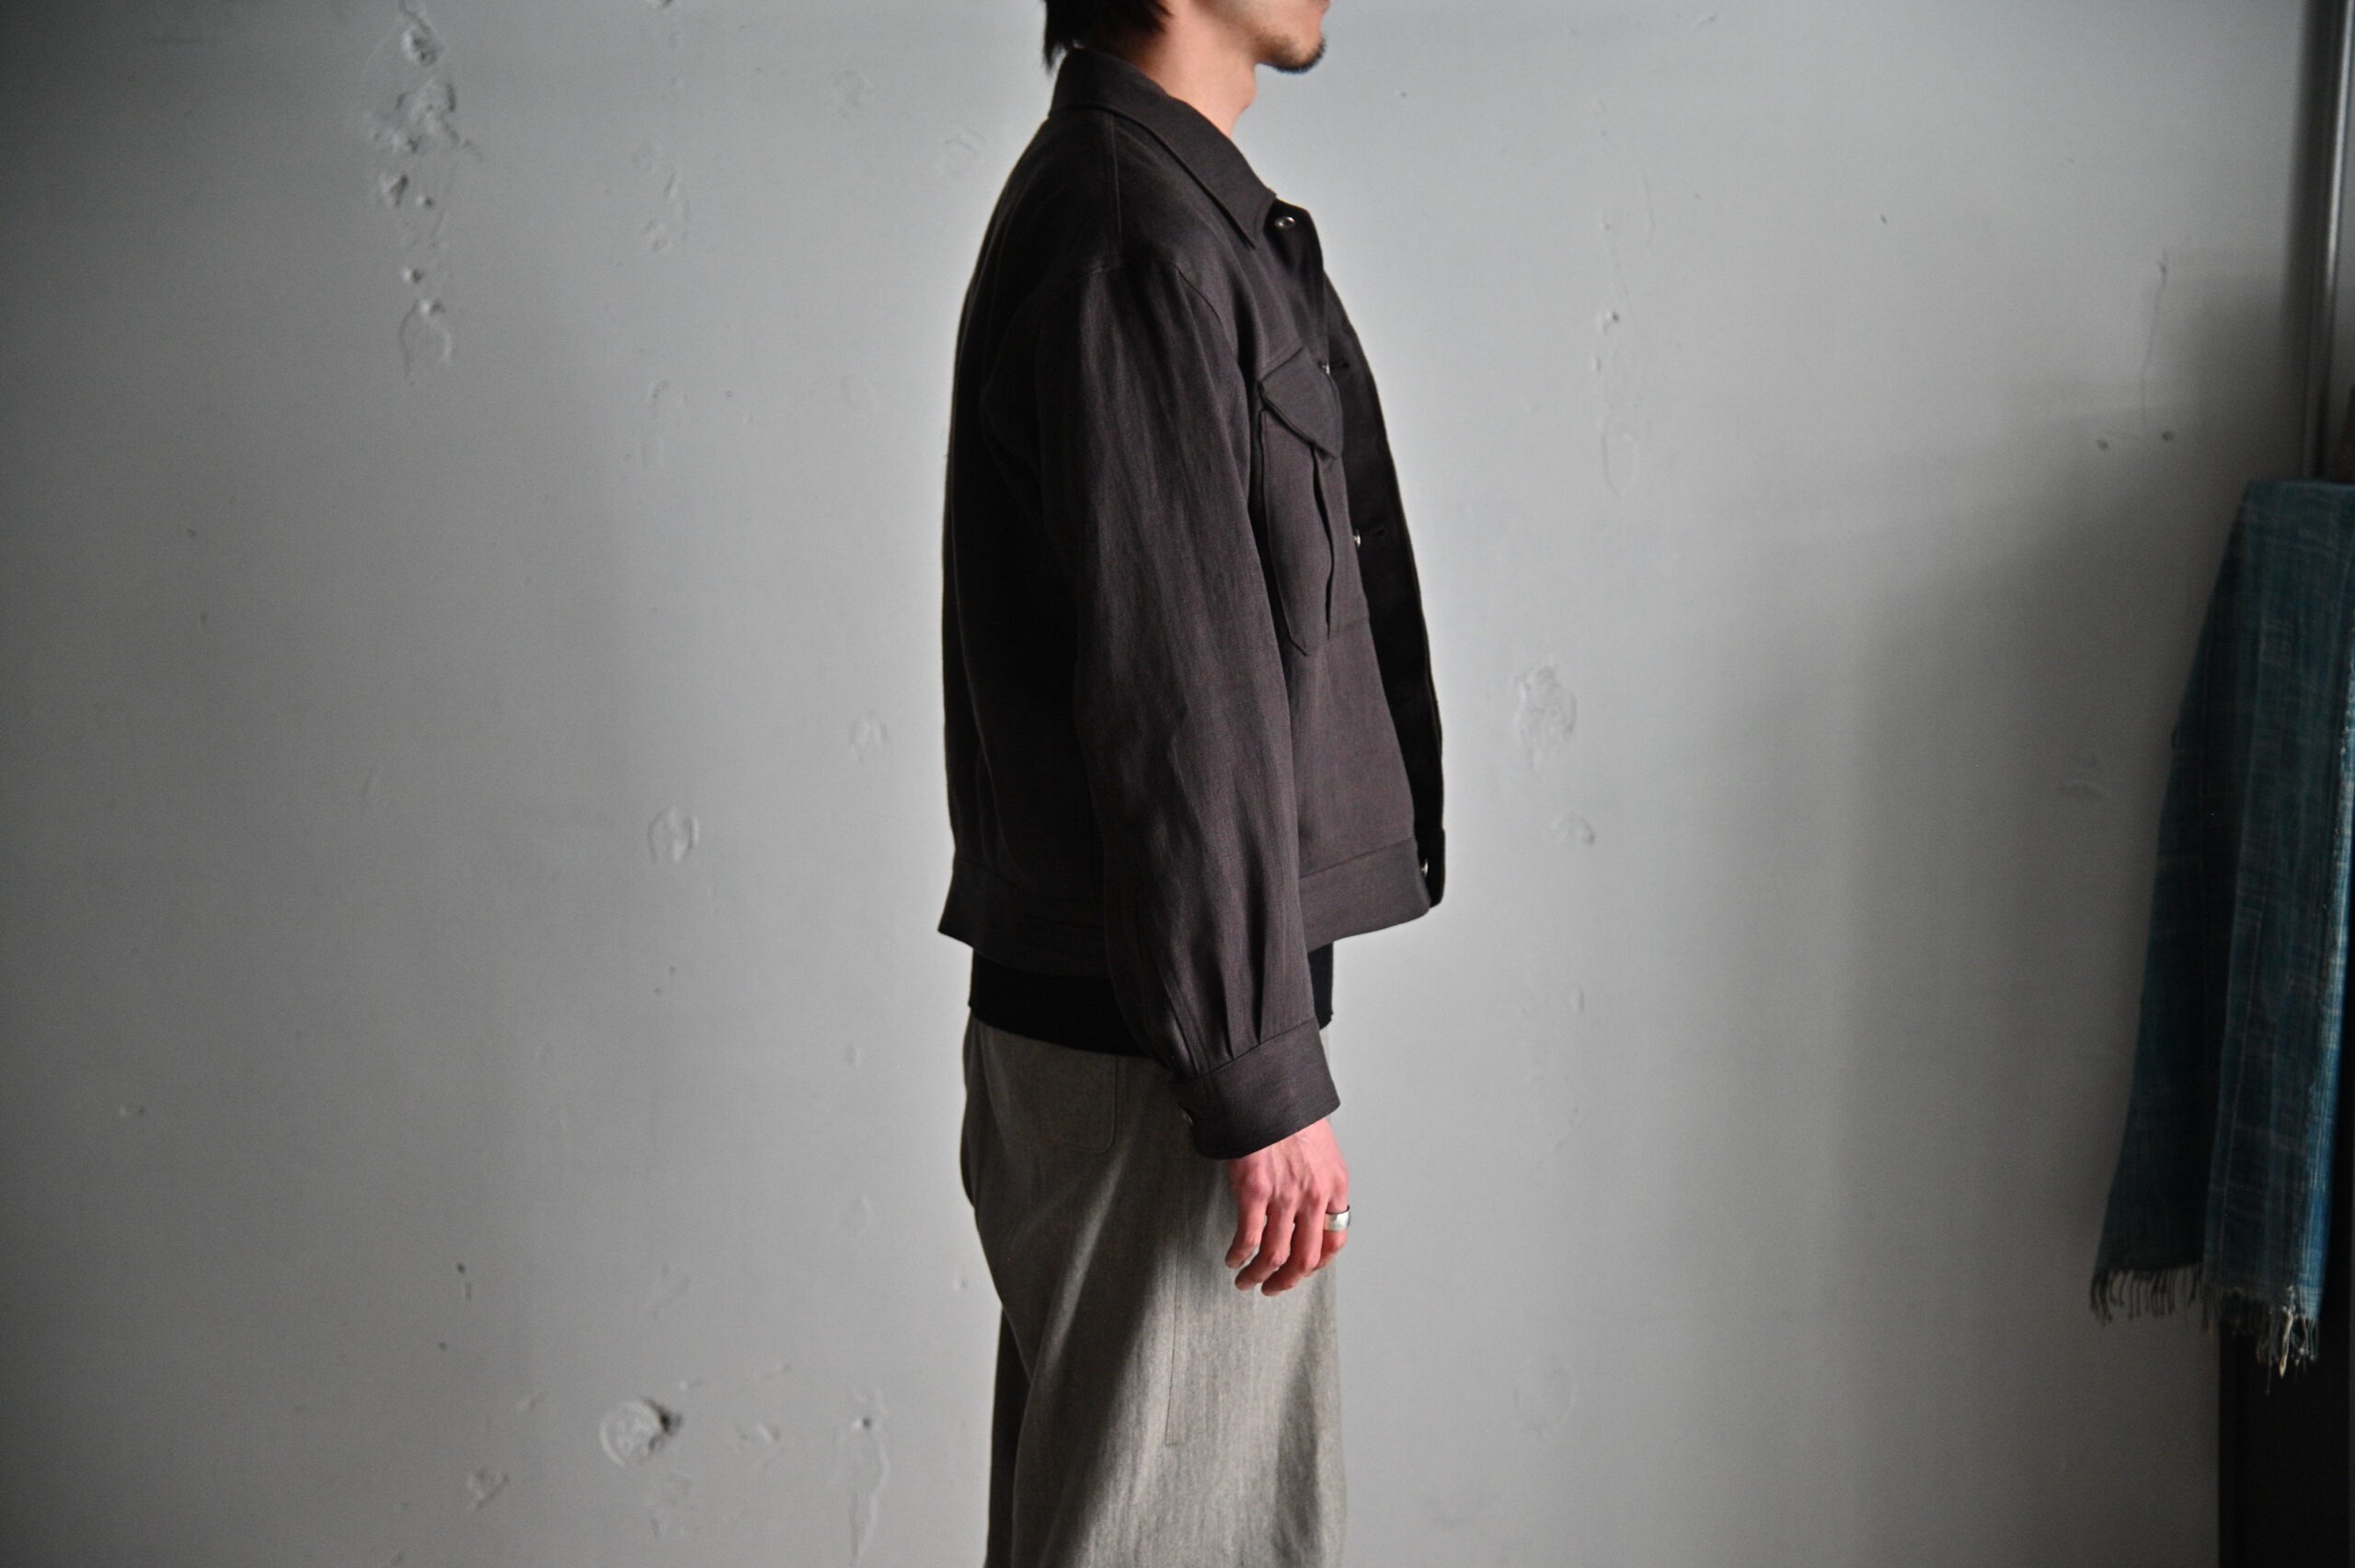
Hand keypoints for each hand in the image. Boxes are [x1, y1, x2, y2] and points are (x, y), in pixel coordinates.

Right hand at [1223, 1117, 1347, 1294]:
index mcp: (1334, 1188)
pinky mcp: (1255, 1192)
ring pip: (1275, 1256)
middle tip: (1273, 1287)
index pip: (1335, 1242)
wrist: (1267, 1094)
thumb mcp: (1322, 1151)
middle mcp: (1313, 1198)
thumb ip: (1320, 1182)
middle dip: (1287, 1281)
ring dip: (1259, 1276)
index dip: (1317, 1264)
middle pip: (1305, 1259)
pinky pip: (1248, 1238)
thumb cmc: (1291, 1117)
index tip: (1302, 1270)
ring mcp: (1284, 1197)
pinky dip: (1239, 1255)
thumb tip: (1311, 1208)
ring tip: (1246, 1281)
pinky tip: (1233, 1259)